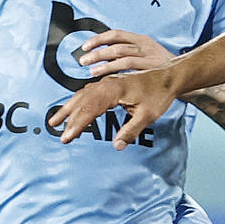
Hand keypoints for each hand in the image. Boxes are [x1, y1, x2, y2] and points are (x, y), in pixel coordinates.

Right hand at [47, 66, 183, 148]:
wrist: (168, 76)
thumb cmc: (159, 95)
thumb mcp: (147, 116)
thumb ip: (131, 131)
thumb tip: (116, 147)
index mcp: (114, 90)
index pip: (89, 109)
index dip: (77, 124)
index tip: (67, 137)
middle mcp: (107, 84)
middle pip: (81, 101)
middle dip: (68, 118)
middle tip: (58, 134)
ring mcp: (107, 82)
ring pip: (82, 95)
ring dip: (69, 108)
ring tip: (56, 121)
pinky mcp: (109, 83)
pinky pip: (88, 92)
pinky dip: (78, 101)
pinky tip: (73, 109)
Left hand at [78, 29, 181, 79]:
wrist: (184, 74)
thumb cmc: (161, 66)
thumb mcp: (146, 52)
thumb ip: (128, 52)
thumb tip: (103, 56)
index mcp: (142, 39)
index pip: (116, 34)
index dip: (99, 39)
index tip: (85, 46)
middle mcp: (145, 46)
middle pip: (116, 46)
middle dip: (97, 53)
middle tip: (83, 60)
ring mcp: (149, 59)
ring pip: (122, 58)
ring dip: (104, 65)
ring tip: (92, 71)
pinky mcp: (152, 71)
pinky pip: (131, 71)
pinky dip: (117, 74)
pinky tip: (108, 79)